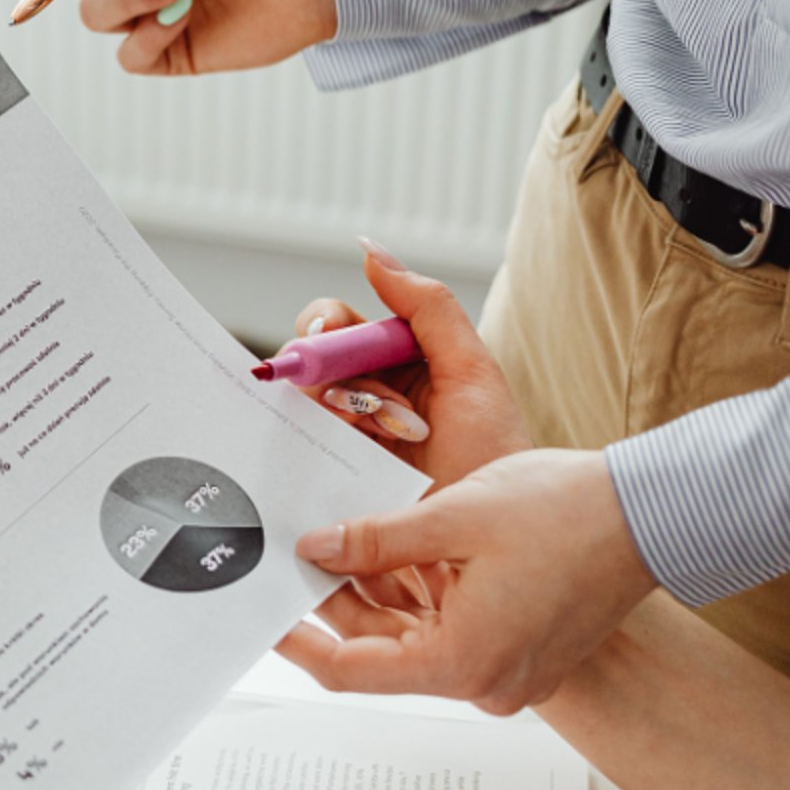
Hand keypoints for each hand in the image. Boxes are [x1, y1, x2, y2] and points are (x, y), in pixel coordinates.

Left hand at [274, 242, 655, 715]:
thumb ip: (375, 539)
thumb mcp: (451, 516)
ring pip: (414, 636)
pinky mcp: (521, 649)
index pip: (352, 669)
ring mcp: (507, 669)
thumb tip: (317, 548)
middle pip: (382, 651)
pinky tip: (398, 545)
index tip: (266, 614)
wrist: (652, 514)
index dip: (300, 640)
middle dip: (338, 601)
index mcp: (464, 661)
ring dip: (380, 591)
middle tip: (300, 551)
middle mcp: (486, 680)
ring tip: (345, 536)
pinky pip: (449, 628)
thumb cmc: (569, 514)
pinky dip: (420, 592)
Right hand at [292, 238, 532, 488]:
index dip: (328, 325)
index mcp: (400, 360)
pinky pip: (297, 448)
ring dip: (335, 410)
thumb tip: (369, 250)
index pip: (340, 323)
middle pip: (311, 359)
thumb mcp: (470, 372)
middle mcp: (368, 395)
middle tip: (352, 396)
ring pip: (303, 401)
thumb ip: (427, 306)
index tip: (331, 335)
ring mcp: (347, 438)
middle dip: (326, 369)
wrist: (491, 540)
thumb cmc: (492, 456)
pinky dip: (312, 444)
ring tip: (378, 436)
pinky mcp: (332, 478)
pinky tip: (350, 455)